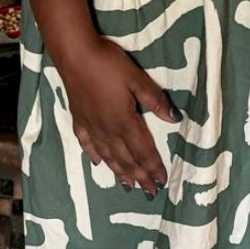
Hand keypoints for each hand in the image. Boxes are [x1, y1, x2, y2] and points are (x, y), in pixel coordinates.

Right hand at [61, 38, 179, 196]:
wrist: (75, 55)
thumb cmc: (109, 64)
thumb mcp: (137, 79)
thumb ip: (155, 100)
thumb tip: (174, 119)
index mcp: (125, 121)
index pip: (143, 150)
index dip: (153, 167)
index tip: (161, 182)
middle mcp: (108, 130)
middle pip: (127, 159)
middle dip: (140, 177)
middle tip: (149, 193)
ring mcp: (91, 127)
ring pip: (108, 156)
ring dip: (120, 173)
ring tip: (129, 186)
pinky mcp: (79, 120)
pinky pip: (87, 144)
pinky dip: (94, 157)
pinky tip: (98, 164)